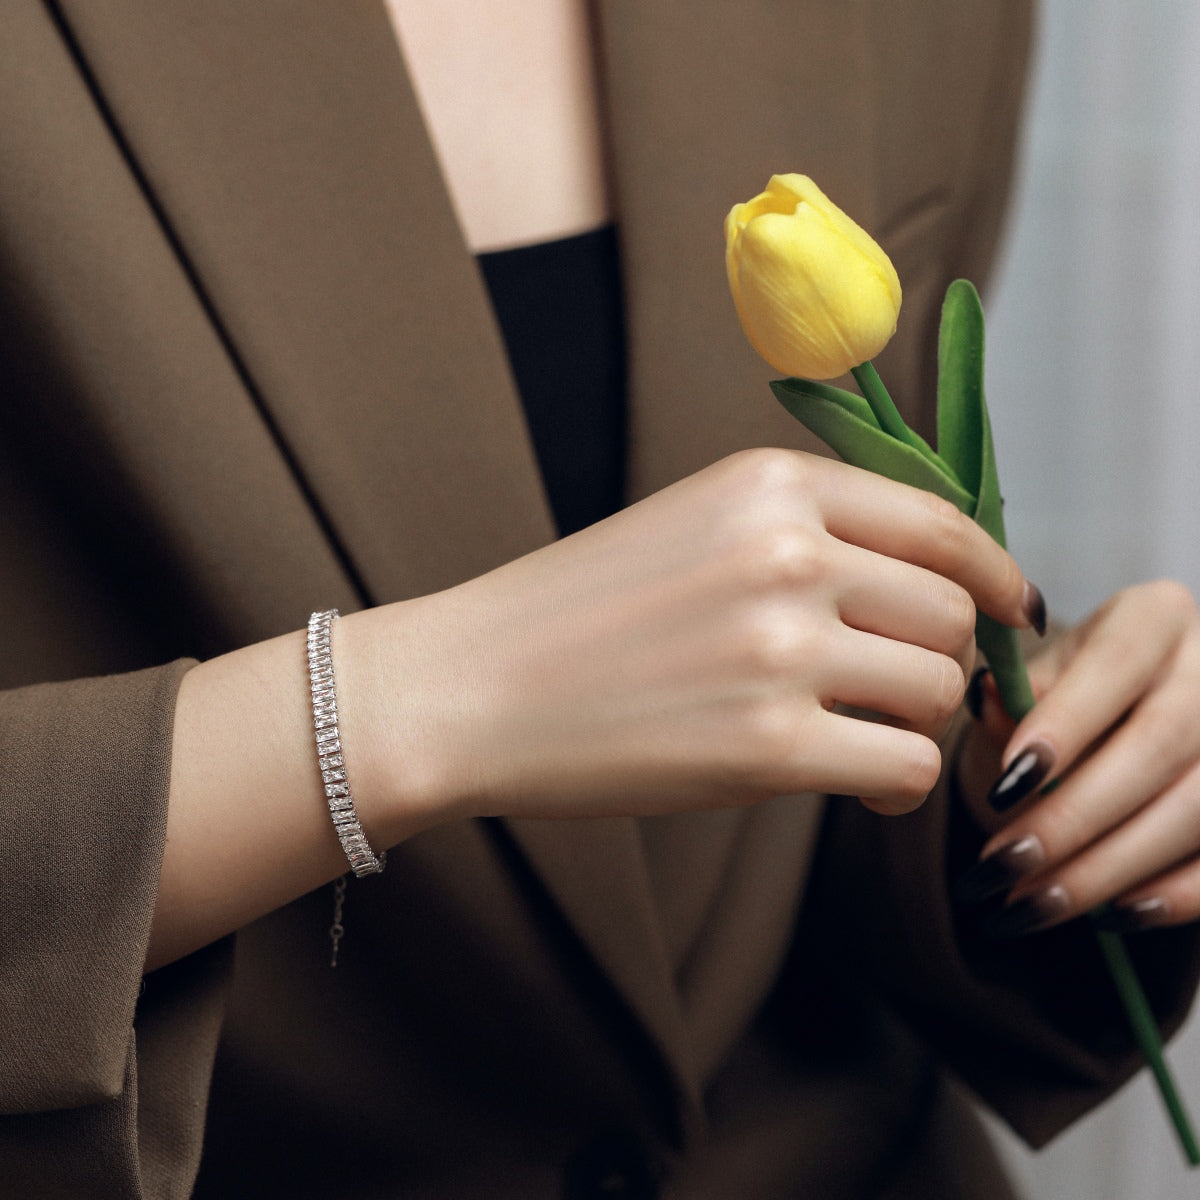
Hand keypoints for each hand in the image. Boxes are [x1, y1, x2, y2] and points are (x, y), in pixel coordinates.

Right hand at [344, 448, 1036, 831]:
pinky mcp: (765, 745)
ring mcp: (779, 647)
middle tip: (904, 693)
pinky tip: (856, 783)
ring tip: (868, 739)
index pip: (941, 521)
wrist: (469, 686)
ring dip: (918, 722)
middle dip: (947, 659)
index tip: (1009, 611)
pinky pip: (902, 765)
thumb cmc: (575, 614)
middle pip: (952, 610)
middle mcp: (787, 550)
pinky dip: (896, 783)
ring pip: (938, 689)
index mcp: (769, 481)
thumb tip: (932, 592)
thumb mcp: (692, 526)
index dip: (993, 574)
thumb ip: (806, 536)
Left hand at [955, 580, 1199, 934]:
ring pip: (1196, 807)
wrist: (1115, 731)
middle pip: (1159, 745)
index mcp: (1155, 617)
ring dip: (1110, 867)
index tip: (1007, 781)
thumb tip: (986, 703)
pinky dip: (1175, 894)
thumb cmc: (1061, 701)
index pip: (1117, 662)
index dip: (1066, 724)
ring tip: (1033, 902)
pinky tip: (1113, 913)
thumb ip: (1011, 695)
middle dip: (1075, 815)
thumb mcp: (1030, 682)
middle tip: (1004, 862)